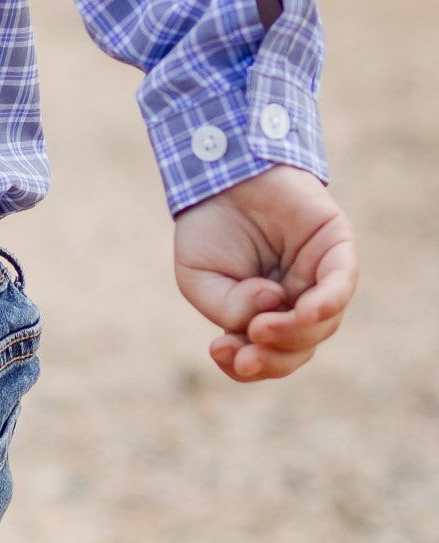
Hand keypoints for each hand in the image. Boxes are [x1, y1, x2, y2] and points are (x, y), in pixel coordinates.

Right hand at [173, 164, 357, 382]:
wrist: (217, 176)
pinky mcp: (335, 246)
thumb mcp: (200, 280)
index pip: (270, 357)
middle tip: (246, 350)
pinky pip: (342, 284)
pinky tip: (305, 312)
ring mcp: (319, 275)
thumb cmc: (208, 229)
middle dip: (273, 358)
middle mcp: (298, 299)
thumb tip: (270, 308)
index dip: (250, 366)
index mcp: (266, 315)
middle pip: (300, 347)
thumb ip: (228, 309)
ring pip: (323, 324)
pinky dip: (327, 303)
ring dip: (293, 333)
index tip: (219, 350)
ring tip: (262, 326)